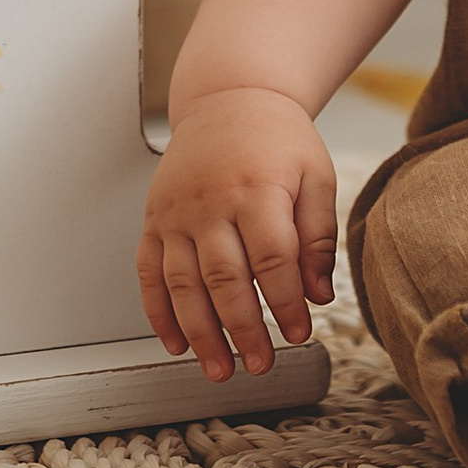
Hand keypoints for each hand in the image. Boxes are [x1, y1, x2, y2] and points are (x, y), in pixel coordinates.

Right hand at [139, 87, 339, 381]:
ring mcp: (175, 213)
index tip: (300, 333)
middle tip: (260, 365)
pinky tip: (176, 343)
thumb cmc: (277, 138)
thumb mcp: (314, 176)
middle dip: (243, 330)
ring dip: (200, 334)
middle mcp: (210, 203)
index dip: (284, 302)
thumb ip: (318, 236)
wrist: (229, 98)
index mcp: (257, 190)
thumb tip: (318, 294)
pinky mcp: (154, 220)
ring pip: (182, 284)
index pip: (271, 259)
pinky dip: (159, 313)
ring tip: (219, 368)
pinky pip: (149, 274)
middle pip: (224, 278)